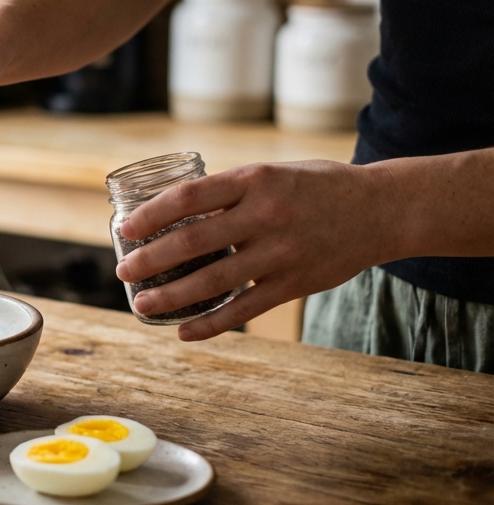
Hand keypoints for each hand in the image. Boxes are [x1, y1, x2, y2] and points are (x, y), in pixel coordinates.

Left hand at [114, 160, 398, 340]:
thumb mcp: (272, 172)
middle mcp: (265, 216)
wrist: (382, 210)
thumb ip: (229, 191)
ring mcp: (280, 253)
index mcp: (254, 180)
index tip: (124, 229)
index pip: (188, 197)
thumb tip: (173, 210)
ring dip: (170, 296)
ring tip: (142, 304)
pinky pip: (244, 310)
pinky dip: (210, 324)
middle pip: (192, 242)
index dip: (150, 215)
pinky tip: (183, 332)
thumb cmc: (317, 187)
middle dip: (149, 260)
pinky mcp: (294, 283)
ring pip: (213, 282)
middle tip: (123, 271)